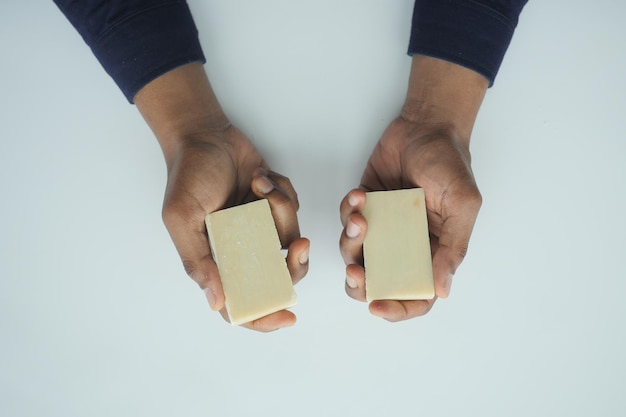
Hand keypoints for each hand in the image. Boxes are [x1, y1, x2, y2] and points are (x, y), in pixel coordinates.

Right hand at [162, 127, 308, 331]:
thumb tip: (217, 303)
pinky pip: (294, 209)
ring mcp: (260, 228)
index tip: (287, 316)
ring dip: (280, 209)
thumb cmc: (188, 175)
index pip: (241, 304)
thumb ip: (198, 260)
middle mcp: (241, 249)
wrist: (205, 134)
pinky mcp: (274, 206)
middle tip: (298, 244)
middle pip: (279, 277)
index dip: (264, 317)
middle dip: (294, 264)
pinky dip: (282, 192)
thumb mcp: (182, 217)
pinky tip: (260, 177)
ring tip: (258, 183)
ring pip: (290, 237)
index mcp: (217, 260)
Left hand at [339, 55, 487, 321]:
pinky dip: (347, 210)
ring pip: (355, 253)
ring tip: (361, 215)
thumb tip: (442, 291)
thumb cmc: (450, 163)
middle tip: (356, 270)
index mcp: (432, 251)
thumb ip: (452, 248)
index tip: (377, 305)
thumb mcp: (462, 205)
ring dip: (351, 240)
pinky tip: (360, 193)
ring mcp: (382, 227)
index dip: (398, 308)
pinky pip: (345, 220)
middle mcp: (404, 245)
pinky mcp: (364, 207)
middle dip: (361, 283)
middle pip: (378, 282)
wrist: (426, 125)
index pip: (416, 294)